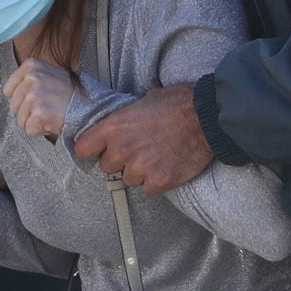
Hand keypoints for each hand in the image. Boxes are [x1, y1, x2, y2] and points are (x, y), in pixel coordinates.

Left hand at [5, 57, 73, 138]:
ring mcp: (34, 95)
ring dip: (35, 121)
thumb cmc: (68, 94)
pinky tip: (53, 121)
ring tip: (52, 113)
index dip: (22, 99)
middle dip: (28, 112)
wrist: (90, 106)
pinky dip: (41, 130)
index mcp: (31, 65)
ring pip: (20, 120)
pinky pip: (30, 129)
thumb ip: (28, 78)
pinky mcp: (39, 113)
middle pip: (13, 106)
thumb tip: (8, 92)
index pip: (8, 90)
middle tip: (48, 106)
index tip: (39, 98)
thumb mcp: (48, 74)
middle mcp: (31, 77)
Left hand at [74, 84, 214, 195]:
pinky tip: (166, 167)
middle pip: (107, 167)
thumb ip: (126, 117)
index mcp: (114, 127)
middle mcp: (123, 149)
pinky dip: (156, 182)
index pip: (83, 148)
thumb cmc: (178, 103)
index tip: (100, 150)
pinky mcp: (159, 181)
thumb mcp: (143, 100)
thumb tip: (123, 123)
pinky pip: (148, 190)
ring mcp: (141, 167)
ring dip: (139, 172)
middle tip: (138, 151)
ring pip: (129, 180)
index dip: (93, 149)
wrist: (207, 117)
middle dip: (120, 161)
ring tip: (156, 157)